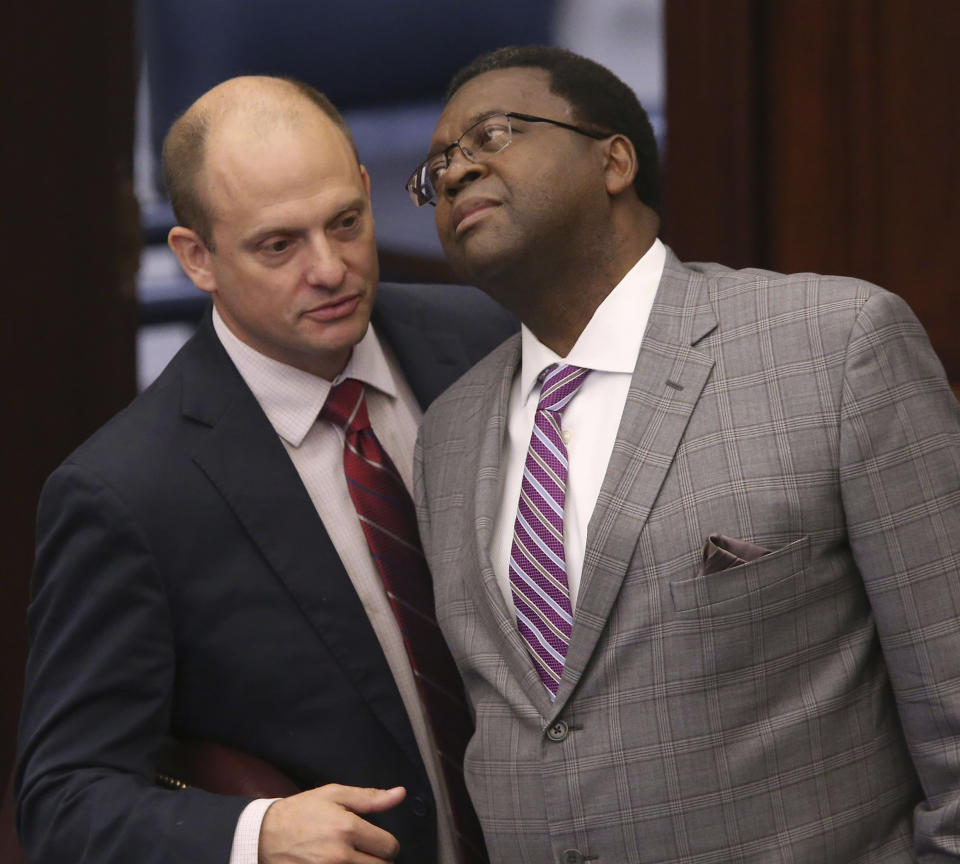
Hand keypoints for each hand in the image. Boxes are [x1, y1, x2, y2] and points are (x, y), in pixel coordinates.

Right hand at [258, 783, 405, 863]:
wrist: (265, 834)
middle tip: (366, 850)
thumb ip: (370, 797)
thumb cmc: (301, 811)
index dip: (387, 843)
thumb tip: (400, 794)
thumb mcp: (335, 795)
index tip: (378, 840)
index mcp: (348, 828)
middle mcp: (340, 856)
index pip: (389, 846)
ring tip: (355, 857)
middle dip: (378, 859)